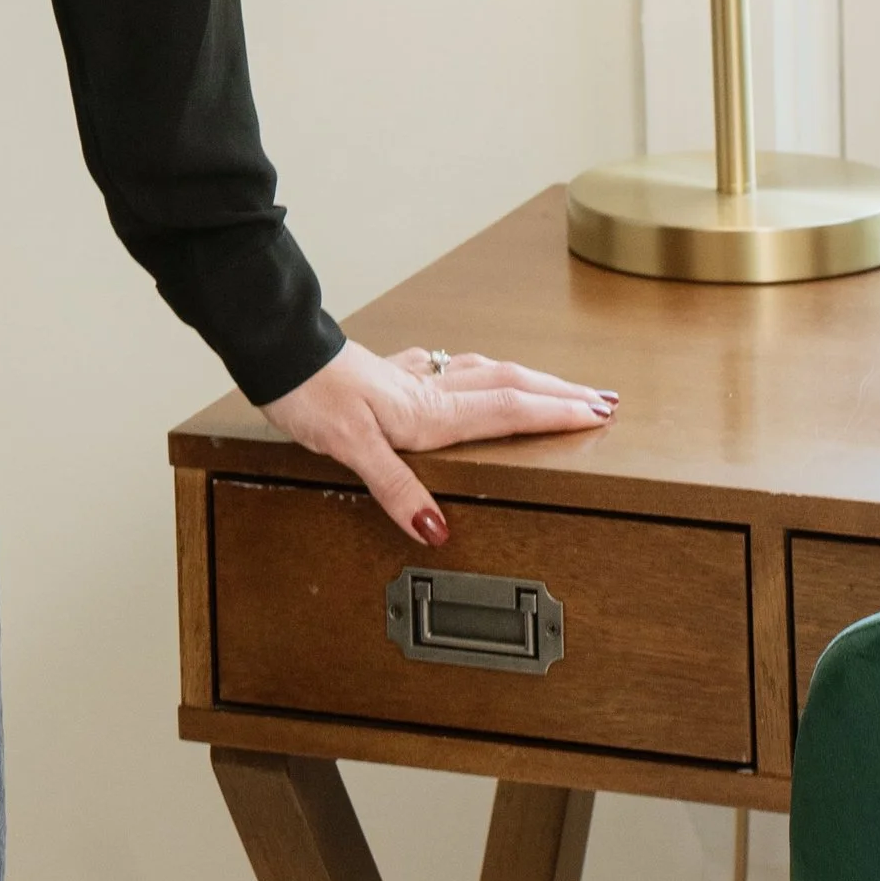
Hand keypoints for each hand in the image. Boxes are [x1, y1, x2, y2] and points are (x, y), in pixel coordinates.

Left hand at [262, 342, 616, 546]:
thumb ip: (396, 488)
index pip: (507, 411)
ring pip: (484, 372)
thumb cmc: (310, 394)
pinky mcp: (388, 374)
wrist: (278, 351)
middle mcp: (428, 390)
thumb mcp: (350, 447)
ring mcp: (410, 377)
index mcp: (428, 411)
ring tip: (554, 385)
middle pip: (509, 386)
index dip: (554, 414)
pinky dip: (475, 371)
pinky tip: (466, 370)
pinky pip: (448, 369)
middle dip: (558, 393)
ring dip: (526, 379)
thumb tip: (436, 529)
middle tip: (602, 399)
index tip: (597, 415)